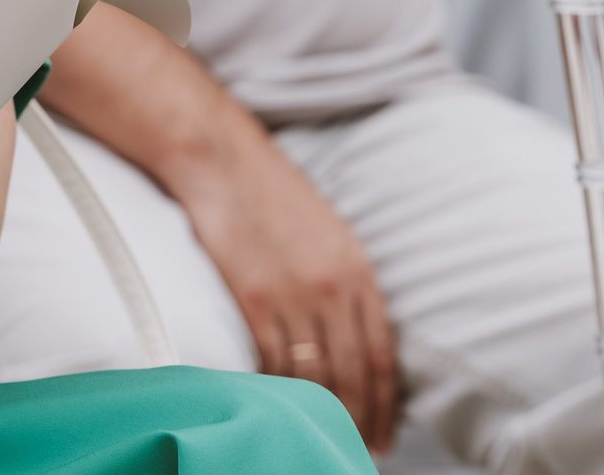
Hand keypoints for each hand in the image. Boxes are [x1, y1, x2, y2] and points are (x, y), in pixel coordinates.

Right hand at [175, 134, 396, 450]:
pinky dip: (276, 391)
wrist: (218, 157)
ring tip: (316, 438)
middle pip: (352, 374)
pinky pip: (271, 361)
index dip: (385, 403)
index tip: (384, 432)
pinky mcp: (251, 298)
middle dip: (358, 419)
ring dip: (318, 414)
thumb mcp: (326, 232)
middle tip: (357, 449)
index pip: (382, 355)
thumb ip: (343, 281)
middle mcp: (332, 287)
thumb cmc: (267, 191)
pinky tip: (277, 407)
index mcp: (357, 270)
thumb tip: (350, 334)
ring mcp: (292, 295)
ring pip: (313, 376)